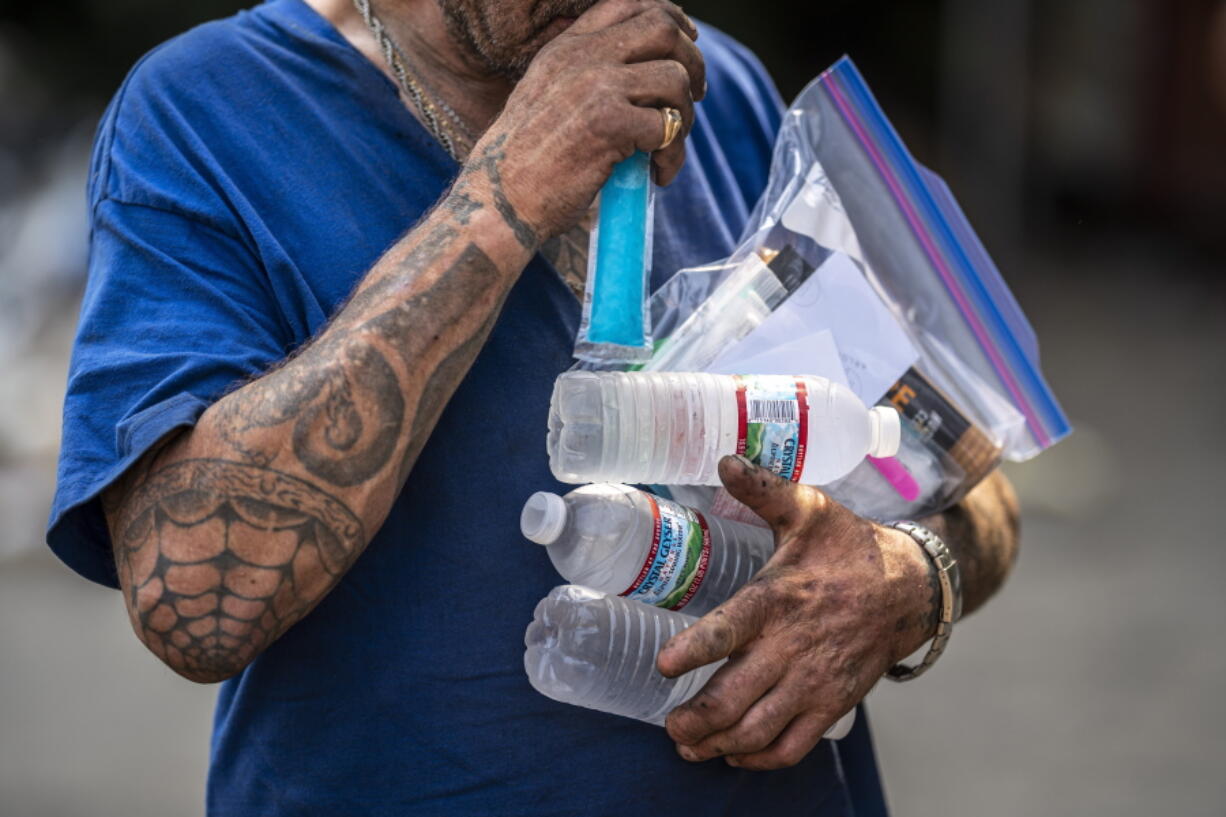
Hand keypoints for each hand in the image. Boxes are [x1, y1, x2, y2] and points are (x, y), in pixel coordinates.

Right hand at [460, 0, 705, 241]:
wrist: (499, 201)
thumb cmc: (523, 163)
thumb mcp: (545, 97)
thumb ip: (584, 75)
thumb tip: (643, 74)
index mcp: (565, 47)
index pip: (628, 1)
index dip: (670, 17)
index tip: (686, 43)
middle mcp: (581, 57)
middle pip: (663, 29)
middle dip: (692, 62)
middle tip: (694, 98)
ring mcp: (596, 86)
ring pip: (674, 80)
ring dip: (685, 118)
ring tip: (668, 150)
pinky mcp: (611, 123)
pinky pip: (668, 127)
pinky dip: (673, 155)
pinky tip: (659, 174)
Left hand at [655, 455, 939, 769]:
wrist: (909, 587)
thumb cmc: (848, 546)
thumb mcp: (808, 509)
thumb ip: (762, 489)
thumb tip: (723, 458)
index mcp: (777, 598)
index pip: (729, 630)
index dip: (694, 651)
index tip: (663, 666)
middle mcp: (791, 647)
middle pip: (734, 697)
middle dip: (694, 719)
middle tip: (669, 725)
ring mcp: (813, 682)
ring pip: (758, 730)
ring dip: (717, 744)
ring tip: (687, 745)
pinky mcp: (832, 704)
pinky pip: (792, 746)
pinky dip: (759, 758)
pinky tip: (734, 753)